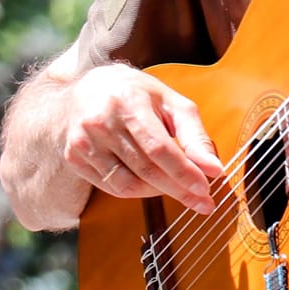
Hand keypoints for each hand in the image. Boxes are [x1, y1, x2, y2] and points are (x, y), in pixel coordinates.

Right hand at [61, 64, 221, 212]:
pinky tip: (151, 184)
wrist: (86, 88)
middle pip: (145, 169)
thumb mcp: (170, 102)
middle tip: (202, 202)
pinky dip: (137, 191)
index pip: (159, 148)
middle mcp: (101, 122)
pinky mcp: (74, 157)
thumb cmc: (136, 95)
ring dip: (158, 192)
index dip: (184, 173)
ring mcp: (83, 141)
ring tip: (177, 188)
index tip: (206, 190)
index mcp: (128, 102)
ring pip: (127, 184)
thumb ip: (194, 135)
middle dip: (178, 189)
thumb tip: (214, 169)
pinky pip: (112, 187)